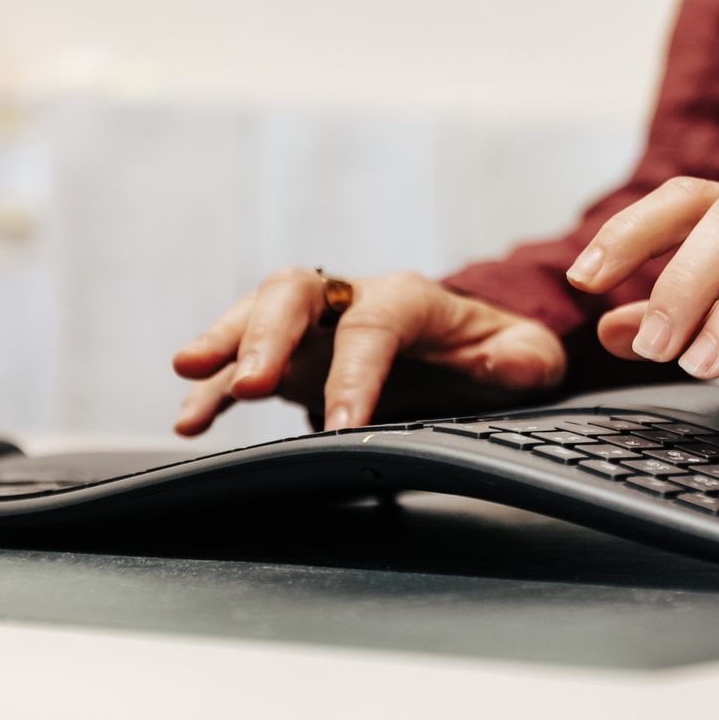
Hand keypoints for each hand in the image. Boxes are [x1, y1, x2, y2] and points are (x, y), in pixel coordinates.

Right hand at [171, 270, 564, 435]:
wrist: (474, 351)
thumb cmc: (497, 353)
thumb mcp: (530, 356)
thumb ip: (525, 358)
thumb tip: (508, 361)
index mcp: (410, 299)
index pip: (374, 327)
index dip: (355, 373)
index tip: (344, 425)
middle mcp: (352, 300)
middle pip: (297, 294)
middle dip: (268, 333)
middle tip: (249, 380)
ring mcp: (316, 327)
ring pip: (258, 314)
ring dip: (224, 343)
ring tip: (188, 375)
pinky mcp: (293, 359)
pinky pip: (244, 367)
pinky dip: (214, 390)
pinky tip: (190, 421)